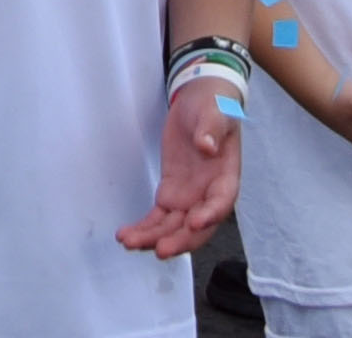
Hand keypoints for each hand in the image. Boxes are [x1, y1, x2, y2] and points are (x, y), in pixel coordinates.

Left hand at [123, 77, 243, 255]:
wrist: (200, 102)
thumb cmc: (213, 107)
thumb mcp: (214, 112)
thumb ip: (211, 129)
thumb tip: (206, 146)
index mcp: (225, 177)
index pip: (221, 202)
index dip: (210, 216)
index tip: (195, 223)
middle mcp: (208, 194)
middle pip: (196, 226)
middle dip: (179, 240)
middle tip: (160, 250)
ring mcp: (189, 197)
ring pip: (173, 227)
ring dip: (153, 238)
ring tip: (130, 242)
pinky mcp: (170, 194)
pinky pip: (157, 218)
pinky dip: (144, 228)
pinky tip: (126, 236)